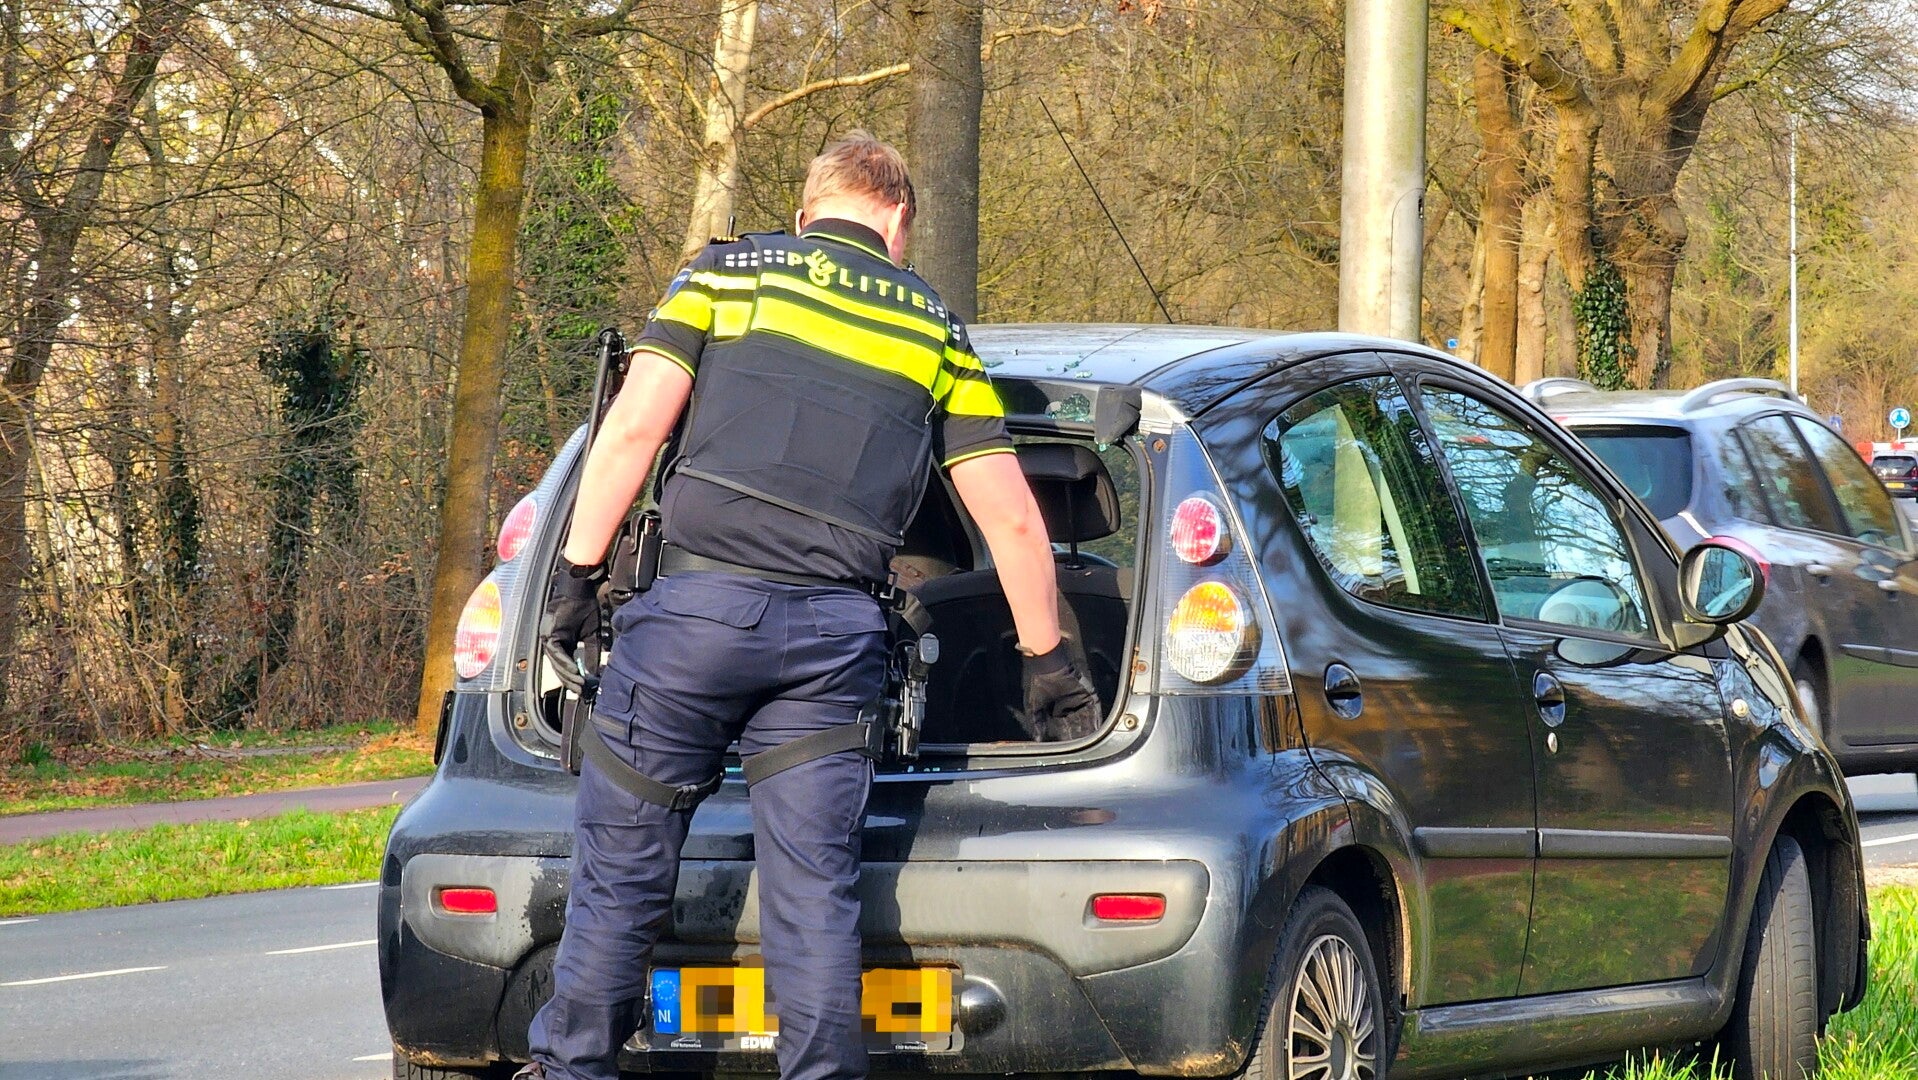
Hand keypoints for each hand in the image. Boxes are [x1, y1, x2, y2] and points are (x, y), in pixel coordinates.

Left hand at [541, 560, 601, 694]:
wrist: (580, 590)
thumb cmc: (585, 607)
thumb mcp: (591, 634)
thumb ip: (592, 653)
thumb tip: (595, 671)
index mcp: (561, 641)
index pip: (564, 665)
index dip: (573, 678)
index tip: (583, 688)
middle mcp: (551, 641)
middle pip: (558, 667)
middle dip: (570, 681)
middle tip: (581, 691)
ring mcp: (548, 637)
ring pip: (555, 662)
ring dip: (567, 675)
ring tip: (579, 685)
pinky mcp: (548, 632)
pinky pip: (555, 652)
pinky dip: (564, 663)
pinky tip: (574, 671)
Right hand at [1020, 644, 1101, 741]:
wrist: (1048, 666)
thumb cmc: (1038, 684)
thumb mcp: (1033, 706)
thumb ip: (1036, 723)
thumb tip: (1037, 739)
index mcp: (1057, 710)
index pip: (1063, 727)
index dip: (1065, 737)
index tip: (1068, 749)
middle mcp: (1069, 706)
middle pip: (1077, 725)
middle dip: (1079, 736)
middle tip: (1083, 749)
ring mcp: (1079, 700)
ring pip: (1087, 718)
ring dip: (1089, 729)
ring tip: (1092, 743)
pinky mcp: (1087, 694)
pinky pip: (1095, 708)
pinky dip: (1097, 718)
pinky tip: (1098, 728)